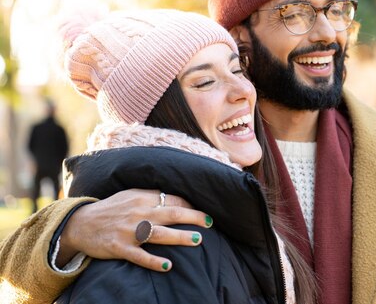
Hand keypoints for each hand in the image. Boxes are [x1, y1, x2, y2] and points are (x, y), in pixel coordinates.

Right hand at [57, 189, 211, 271]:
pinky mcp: (120, 248)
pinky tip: (168, 266)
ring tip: (198, 240)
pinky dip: (154, 261)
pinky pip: (140, 256)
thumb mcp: (130, 195)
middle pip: (172, 213)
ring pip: (160, 234)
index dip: (190, 204)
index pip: (173, 199)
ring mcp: (129, 231)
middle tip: (210, 222)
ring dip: (180, 237)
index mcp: (142, 198)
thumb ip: (150, 195)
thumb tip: (174, 196)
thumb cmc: (110, 209)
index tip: (203, 210)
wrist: (80, 223)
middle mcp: (139, 213)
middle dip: (194, 217)